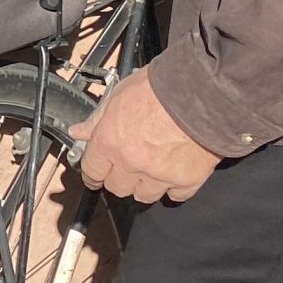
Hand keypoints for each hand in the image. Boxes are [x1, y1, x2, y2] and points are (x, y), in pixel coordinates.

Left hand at [68, 65, 219, 203]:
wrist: (203, 91)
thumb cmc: (161, 87)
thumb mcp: (120, 95)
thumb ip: (97, 119)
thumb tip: (79, 131)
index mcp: (110, 141)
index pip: (92, 170)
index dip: (93, 173)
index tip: (96, 175)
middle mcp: (132, 163)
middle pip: (117, 187)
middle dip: (119, 177)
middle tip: (127, 165)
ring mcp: (160, 175)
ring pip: (144, 195)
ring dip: (145, 185)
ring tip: (152, 168)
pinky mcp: (187, 180)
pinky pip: (176, 195)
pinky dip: (174, 187)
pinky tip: (174, 172)